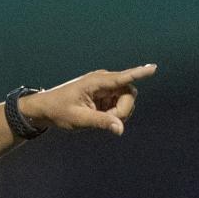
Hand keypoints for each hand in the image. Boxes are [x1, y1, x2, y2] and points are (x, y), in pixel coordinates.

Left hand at [20, 64, 156, 135]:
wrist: (45, 109)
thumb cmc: (58, 111)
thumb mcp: (78, 119)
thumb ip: (100, 122)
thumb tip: (120, 129)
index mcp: (95, 82)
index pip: (122, 77)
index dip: (139, 73)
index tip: (153, 68)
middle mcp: (103, 80)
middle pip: (129, 93)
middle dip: (122, 110)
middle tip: (106, 120)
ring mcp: (106, 87)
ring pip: (126, 100)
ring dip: (118, 113)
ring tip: (99, 118)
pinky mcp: (106, 94)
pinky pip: (119, 104)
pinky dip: (114, 113)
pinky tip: (100, 116)